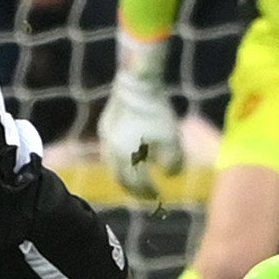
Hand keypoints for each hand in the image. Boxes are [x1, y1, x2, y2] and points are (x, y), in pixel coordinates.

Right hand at [99, 77, 184, 197]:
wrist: (137, 83)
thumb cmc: (157, 112)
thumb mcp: (172, 139)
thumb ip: (173, 162)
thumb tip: (170, 175)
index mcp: (126, 157)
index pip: (136, 184)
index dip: (148, 192)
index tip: (159, 195)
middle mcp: (112, 151)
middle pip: (121, 178)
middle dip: (135, 188)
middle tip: (146, 193)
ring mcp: (106, 138)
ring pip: (113, 165)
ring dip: (126, 174)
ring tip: (138, 177)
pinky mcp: (105, 126)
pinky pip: (110, 150)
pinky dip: (120, 158)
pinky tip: (131, 155)